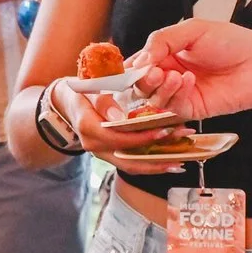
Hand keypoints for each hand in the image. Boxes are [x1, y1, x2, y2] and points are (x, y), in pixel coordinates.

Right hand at [45, 77, 192, 171]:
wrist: (70, 102)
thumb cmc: (82, 90)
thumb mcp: (89, 87)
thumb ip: (102, 99)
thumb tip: (117, 116)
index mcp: (88, 127)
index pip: (118, 137)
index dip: (141, 136)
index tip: (164, 129)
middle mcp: (94, 146)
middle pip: (128, 157)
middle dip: (156, 154)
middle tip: (181, 145)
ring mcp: (102, 154)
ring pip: (131, 166)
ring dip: (157, 165)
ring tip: (180, 162)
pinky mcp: (110, 156)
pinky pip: (130, 164)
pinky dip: (150, 165)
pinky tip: (170, 163)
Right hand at [134, 20, 251, 123]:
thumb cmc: (231, 42)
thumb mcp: (193, 30)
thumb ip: (162, 40)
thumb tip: (139, 60)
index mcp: (166, 54)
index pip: (137, 64)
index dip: (130, 67)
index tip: (129, 66)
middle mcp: (169, 75)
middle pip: (140, 85)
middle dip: (142, 79)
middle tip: (155, 71)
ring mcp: (180, 94)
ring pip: (152, 99)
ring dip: (159, 88)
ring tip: (174, 75)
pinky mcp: (192, 109)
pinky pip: (172, 108)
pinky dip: (175, 95)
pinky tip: (188, 80)